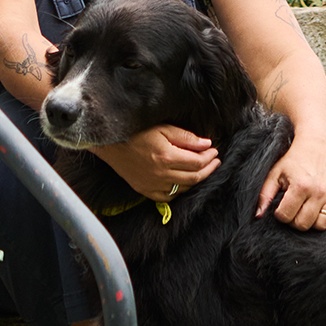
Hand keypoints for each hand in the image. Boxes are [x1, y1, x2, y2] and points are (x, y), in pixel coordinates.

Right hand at [98, 125, 219, 202]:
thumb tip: (206, 144)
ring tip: (202, 170)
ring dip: (196, 180)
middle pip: (193, 178)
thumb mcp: (163, 129)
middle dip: (208, 169)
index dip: (209, 157)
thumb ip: (186, 138)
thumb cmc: (136, 132)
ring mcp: (152, 185)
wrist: (110, 143)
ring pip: (183, 189)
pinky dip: (178, 192)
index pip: (197, 162)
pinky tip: (183, 183)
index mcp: (167, 157)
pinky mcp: (144, 190)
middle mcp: (161, 174)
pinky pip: (167, 197)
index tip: (214, 151)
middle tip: (215, 161)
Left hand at [257, 132, 325, 228]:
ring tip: (306, 208)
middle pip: (303, 224)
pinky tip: (321, 209)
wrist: (316, 145)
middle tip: (293, 207)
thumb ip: (265, 194)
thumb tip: (258, 215)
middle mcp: (319, 191)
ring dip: (311, 220)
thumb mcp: (275, 173)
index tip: (281, 205)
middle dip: (294, 219)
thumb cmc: (294, 159)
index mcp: (301, 186)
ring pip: (321, 225)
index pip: (286, 216)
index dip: (280, 213)